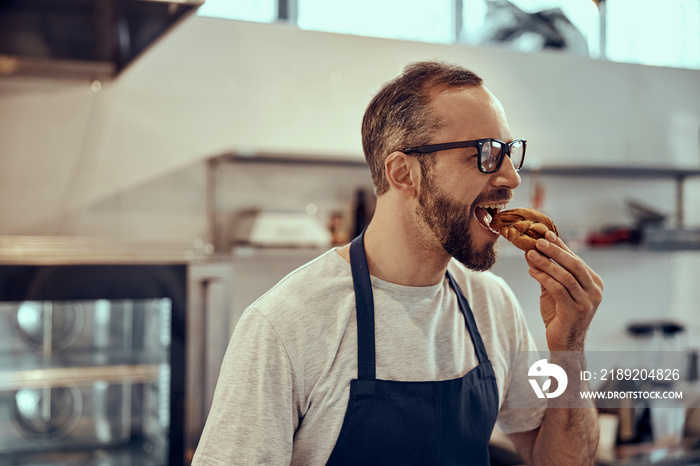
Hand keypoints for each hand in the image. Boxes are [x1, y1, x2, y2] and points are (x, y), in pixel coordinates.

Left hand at [524, 231, 602, 350]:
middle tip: (538, 241)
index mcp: (594, 283)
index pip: (576, 260)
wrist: (565, 344)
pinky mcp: (575, 311)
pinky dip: (544, 278)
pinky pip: (558, 289)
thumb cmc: (559, 315)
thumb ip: (547, 272)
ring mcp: (587, 302)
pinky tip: (532, 271)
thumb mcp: (554, 290)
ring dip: (546, 263)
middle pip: (574, 265)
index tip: (546, 234)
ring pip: (565, 276)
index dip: (561, 246)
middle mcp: (595, 291)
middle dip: (555, 251)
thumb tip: (531, 251)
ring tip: (530, 254)